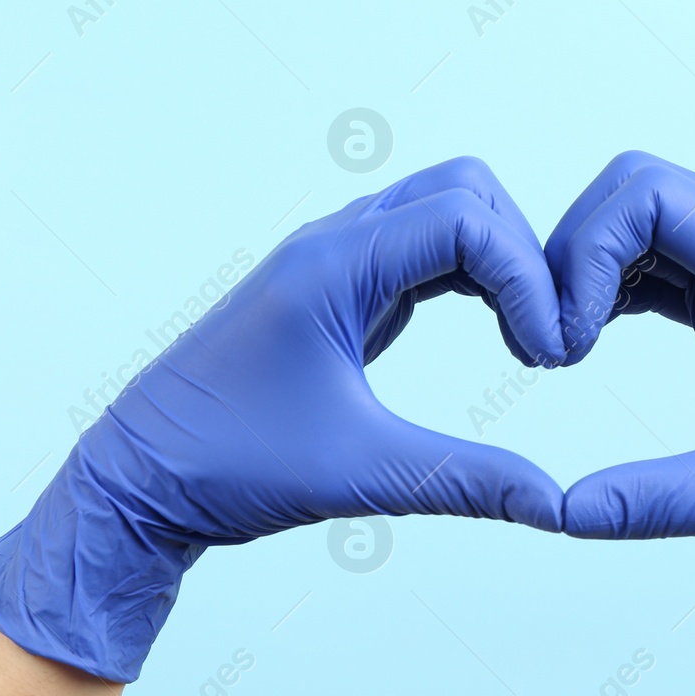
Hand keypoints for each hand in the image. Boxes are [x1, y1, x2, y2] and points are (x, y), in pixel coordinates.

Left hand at [0, 158, 566, 681]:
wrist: (138, 480)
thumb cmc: (223, 466)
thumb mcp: (358, 474)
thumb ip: (465, 481)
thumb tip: (555, 503)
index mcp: (332, 263)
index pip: (466, 222)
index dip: (528, 280)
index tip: (548, 357)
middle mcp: (332, 244)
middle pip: (464, 192)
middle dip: (522, 255)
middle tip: (546, 339)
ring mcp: (332, 262)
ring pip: (443, 213)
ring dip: (498, 262)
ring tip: (526, 339)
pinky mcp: (335, 291)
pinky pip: (420, 251)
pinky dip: (470, 278)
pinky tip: (492, 333)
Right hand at [547, 152, 694, 693]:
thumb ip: (665, 499)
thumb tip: (566, 512)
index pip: (647, 193)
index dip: (585, 249)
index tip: (570, 336)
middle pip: (639, 189)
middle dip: (577, 246)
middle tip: (555, 336)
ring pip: (651, 225)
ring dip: (595, 268)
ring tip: (566, 345)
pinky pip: (669, 269)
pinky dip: (620, 290)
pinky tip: (594, 342)